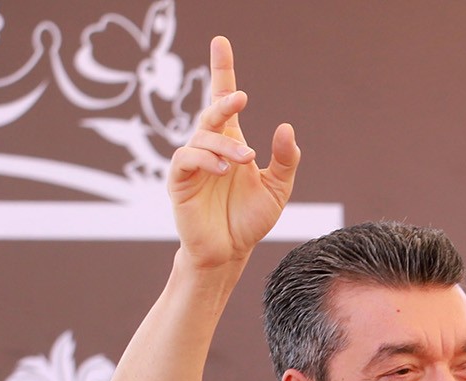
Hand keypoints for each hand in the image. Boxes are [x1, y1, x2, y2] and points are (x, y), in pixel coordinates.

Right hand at [168, 36, 299, 268]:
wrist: (230, 252)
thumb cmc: (249, 220)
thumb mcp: (277, 188)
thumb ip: (285, 159)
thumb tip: (286, 127)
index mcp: (231, 143)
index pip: (224, 100)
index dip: (222, 70)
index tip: (221, 42)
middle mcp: (209, 147)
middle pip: (212, 113)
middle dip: (224, 102)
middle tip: (240, 99)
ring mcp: (192, 163)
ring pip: (202, 137)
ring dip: (225, 145)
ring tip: (245, 161)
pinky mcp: (179, 181)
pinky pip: (186, 159)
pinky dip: (205, 159)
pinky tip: (223, 170)